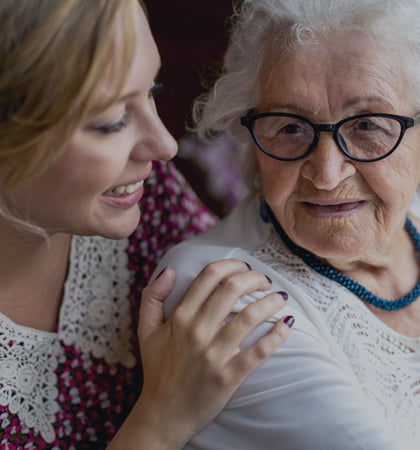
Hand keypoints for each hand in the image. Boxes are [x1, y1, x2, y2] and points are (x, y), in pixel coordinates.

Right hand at [133, 259, 292, 448]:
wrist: (163, 414)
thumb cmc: (158, 369)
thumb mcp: (146, 331)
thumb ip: (152, 297)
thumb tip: (170, 270)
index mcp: (179, 317)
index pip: (209, 276)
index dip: (232, 265)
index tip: (244, 267)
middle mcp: (197, 331)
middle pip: (232, 289)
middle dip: (254, 277)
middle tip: (264, 281)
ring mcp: (213, 355)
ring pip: (249, 316)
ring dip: (270, 301)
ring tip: (280, 297)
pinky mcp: (228, 377)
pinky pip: (258, 352)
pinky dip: (277, 335)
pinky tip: (287, 323)